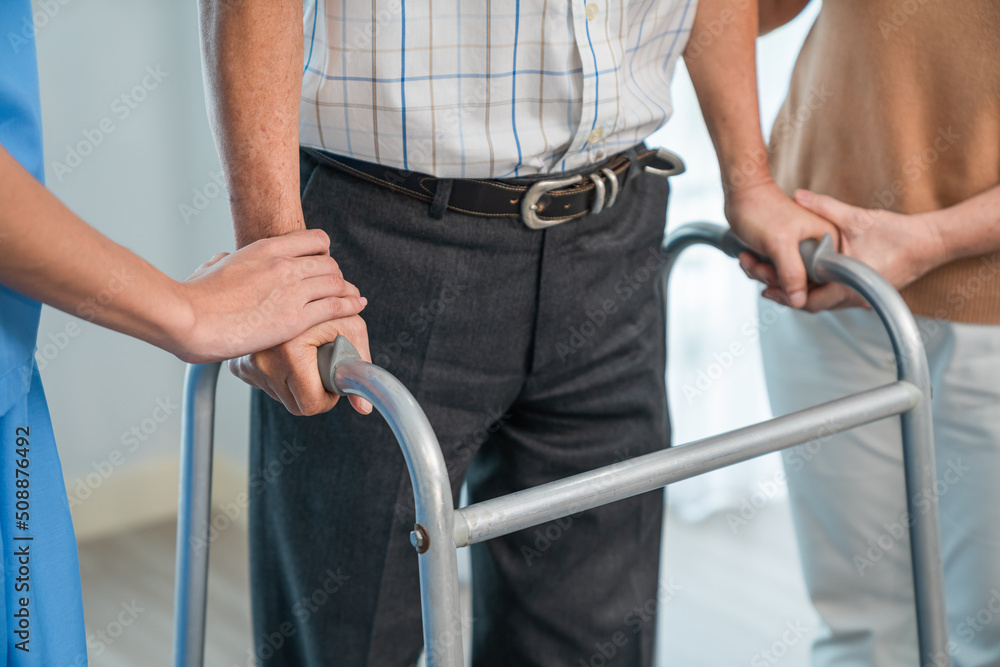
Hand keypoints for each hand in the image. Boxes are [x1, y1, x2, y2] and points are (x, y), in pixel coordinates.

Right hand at [174, 229, 366, 362]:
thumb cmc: (193, 298)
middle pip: (330, 263)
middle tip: (338, 287)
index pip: (314, 240)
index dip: (323, 253)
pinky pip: (336, 306)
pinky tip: (357, 307)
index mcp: (265, 249)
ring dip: (346, 291)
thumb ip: (223, 261)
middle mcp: (284, 265)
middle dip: (336, 276)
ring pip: (337, 283)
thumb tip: (222, 260)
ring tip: (352, 298)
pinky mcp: (295, 317)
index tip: (323, 265)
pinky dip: (350, 306)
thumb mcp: (210, 268)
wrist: (187, 318)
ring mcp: (292, 290)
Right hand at [229, 315, 373, 416]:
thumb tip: (364, 408)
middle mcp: (262, 361)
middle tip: (322, 365)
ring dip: (296, 383)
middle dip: (313, 391)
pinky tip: (288, 355)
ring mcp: (247, 365)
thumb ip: (360, 367)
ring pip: (281, 397)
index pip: (310, 404)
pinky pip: (265, 384)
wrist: (290, 283)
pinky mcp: (238, 365)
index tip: (333, 381)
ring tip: (305, 355)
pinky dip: (280, 374)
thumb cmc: (326, 305)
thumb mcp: (352, 328)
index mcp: (290, 353)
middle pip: (296, 405)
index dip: (328, 397)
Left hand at [725, 180, 840, 307]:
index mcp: (829, 241)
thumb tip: (799, 301)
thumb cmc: (761, 209)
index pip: (826, 284)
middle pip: (804, 286)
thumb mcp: (779, 243)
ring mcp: (804, 251)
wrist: (741, 193)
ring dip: (764, 276)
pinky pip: (777, 274)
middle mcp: (820, 247)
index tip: (776, 289)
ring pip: (787, 282)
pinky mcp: (787, 253)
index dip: (800, 293)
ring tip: (750, 260)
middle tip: (759, 268)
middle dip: (776, 282)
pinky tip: (749, 259)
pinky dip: (760, 271)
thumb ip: (792, 272)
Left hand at [741, 190, 945, 310]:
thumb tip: (797, 195)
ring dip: (801, 291)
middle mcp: (853, 298)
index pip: (808, 301)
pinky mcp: (864, 293)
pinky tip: (803, 275)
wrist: (930, 243)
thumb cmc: (899, 234)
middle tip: (764, 281)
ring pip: (822, 301)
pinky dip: (816, 288)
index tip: (766, 285)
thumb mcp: (857, 218)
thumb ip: (825, 207)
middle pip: (811, 304)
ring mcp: (860, 298)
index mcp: (849, 285)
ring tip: (777, 278)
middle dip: (787, 293)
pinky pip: (834, 296)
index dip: (785, 293)